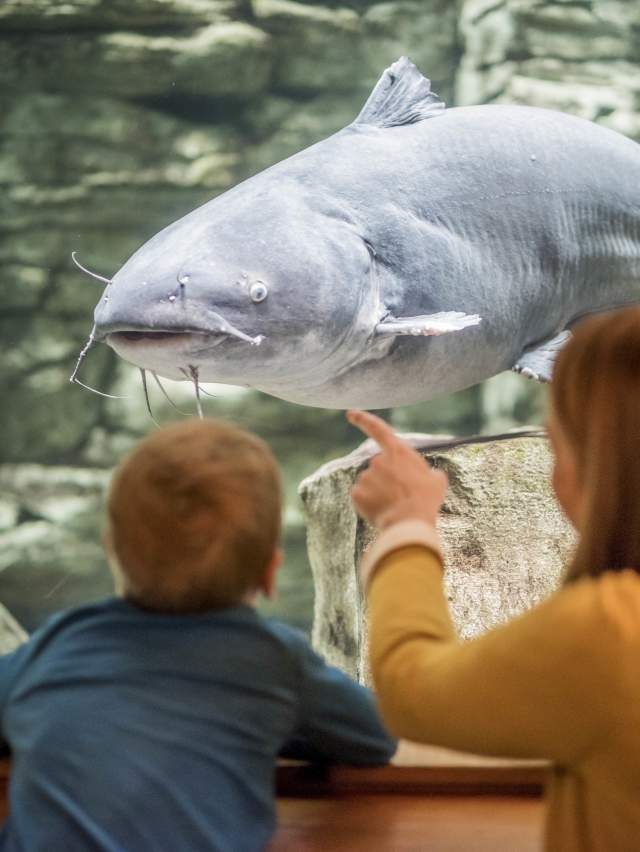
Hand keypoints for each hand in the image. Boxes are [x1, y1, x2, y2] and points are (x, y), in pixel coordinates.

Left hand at [347, 409, 447, 529]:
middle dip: (387, 480)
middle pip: (379, 468)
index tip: (350, 414)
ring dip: (379, 493)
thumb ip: (430, 472)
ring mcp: (365, 476)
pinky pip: (362, 498)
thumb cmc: (425, 500)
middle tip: (402, 496)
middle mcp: (378, 460)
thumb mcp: (437, 481)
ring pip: (370, 484)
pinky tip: (382, 511)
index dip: (363, 420)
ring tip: (395, 507)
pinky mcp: (356, 493)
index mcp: (398, 452)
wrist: (409, 522)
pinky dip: (370, 504)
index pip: (379, 430)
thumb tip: (431, 475)